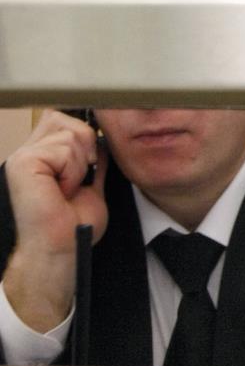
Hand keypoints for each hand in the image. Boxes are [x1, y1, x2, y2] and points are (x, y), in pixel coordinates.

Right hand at [2, 110, 108, 332]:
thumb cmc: (74, 223)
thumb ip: (92, 157)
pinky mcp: (23, 162)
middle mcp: (28, 152)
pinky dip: (72, 171)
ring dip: (80, 165)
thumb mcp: (90, 181)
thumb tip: (102, 137)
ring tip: (67, 189)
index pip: (62, 118)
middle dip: (85, 146)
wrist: (63, 247)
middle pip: (66, 118)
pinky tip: (61, 191)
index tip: (88, 166)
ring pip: (71, 133)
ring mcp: (22, 155)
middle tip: (78, 180)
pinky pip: (64, 147)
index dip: (83, 135)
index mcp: (42, 155)